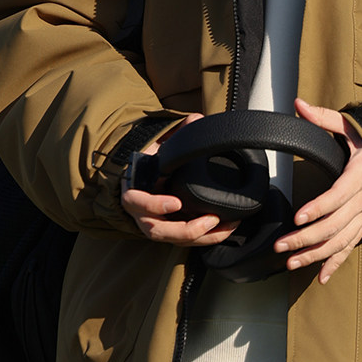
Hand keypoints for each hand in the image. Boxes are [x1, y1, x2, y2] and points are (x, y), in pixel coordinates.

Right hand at [120, 113, 241, 246]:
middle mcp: (141, 213)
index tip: (176, 202)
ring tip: (224, 225)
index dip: (155, 205)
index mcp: (134, 190)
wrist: (146, 178)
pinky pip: (187, 241)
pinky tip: (227, 228)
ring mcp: (156, 224)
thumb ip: (177, 133)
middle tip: (210, 219)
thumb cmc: (151, 164)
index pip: (136, 201)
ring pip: (174, 240)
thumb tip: (196, 119)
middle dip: (186, 228)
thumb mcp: (159, 147)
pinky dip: (208, 237)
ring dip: (201, 236)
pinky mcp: (171, 232)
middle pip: (157, 230)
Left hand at [276, 98, 361, 284]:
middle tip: (281, 247)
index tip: (297, 218)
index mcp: (359, 174)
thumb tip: (298, 104)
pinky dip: (336, 263)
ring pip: (340, 240)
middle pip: (335, 225)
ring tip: (291, 263)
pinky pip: (351, 246)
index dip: (318, 208)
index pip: (337, 196)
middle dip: (306, 238)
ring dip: (315, 255)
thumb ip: (323, 118)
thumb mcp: (351, 125)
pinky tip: (321, 277)